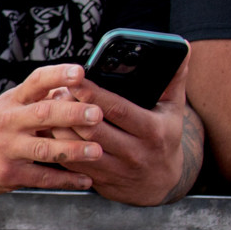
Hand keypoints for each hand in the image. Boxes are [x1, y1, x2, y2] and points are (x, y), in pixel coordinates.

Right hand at [0, 63, 104, 193]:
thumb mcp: (10, 105)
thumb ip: (41, 97)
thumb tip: (77, 86)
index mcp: (13, 101)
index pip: (36, 82)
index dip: (58, 75)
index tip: (79, 72)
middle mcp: (9, 122)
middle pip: (42, 114)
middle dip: (72, 114)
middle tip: (96, 114)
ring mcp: (7, 149)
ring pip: (44, 149)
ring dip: (73, 150)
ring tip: (97, 151)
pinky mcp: (8, 174)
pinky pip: (42, 178)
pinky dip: (66, 180)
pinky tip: (86, 179)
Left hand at [57, 54, 193, 204]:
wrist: (161, 183)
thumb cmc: (164, 137)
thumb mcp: (173, 110)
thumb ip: (173, 78)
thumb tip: (181, 46)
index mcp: (152, 131)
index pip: (118, 110)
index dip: (94, 95)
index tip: (74, 80)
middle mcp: (134, 152)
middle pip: (93, 129)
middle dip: (70, 108)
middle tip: (56, 91)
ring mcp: (115, 169)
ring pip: (77, 147)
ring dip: (58, 126)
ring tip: (49, 107)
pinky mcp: (98, 180)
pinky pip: (70, 163)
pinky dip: (57, 144)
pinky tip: (49, 129)